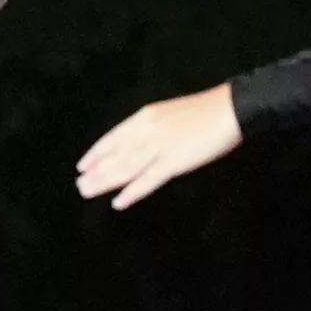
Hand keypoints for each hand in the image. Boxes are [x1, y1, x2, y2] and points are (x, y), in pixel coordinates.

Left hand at [70, 85, 242, 209]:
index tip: (83, 165)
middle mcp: (147, 131)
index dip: (97, 152)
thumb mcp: (171, 113)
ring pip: (125, 167)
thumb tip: (142, 141)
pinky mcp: (173, 162)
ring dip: (105, 181)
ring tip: (87, 192)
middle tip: (79, 185)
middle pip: (116, 155)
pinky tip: (119, 202)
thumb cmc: (207, 110)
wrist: (231, 108)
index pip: (114, 136)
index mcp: (146, 116)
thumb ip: (155, 127)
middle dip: (96, 171)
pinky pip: (148, 180)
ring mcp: (159, 147)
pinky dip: (132, 192)